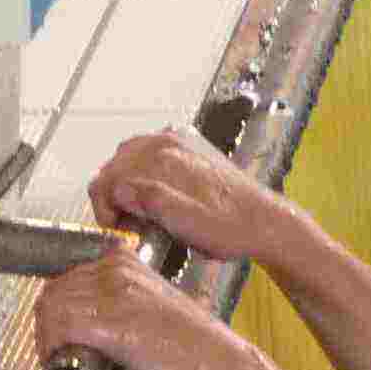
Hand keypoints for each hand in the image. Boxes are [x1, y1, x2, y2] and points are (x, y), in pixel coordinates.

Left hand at [33, 246, 265, 369]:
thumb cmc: (200, 352)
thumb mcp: (160, 311)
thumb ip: (131, 306)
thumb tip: (99, 324)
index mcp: (130, 265)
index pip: (69, 276)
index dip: (57, 308)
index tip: (60, 334)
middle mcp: (120, 273)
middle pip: (55, 290)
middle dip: (47, 325)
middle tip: (53, 354)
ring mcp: (116, 296)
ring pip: (52, 307)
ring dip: (46, 338)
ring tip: (56, 363)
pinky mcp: (114, 325)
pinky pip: (62, 327)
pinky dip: (53, 349)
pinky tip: (61, 367)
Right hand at [86, 125, 289, 267]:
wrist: (266, 222)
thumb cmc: (232, 227)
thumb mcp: (183, 223)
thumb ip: (147, 202)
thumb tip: (118, 191)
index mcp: (163, 158)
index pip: (109, 177)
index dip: (104, 208)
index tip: (114, 227)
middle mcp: (169, 142)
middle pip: (116, 164)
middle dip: (113, 195)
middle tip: (124, 222)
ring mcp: (179, 142)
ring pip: (130, 158)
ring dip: (127, 183)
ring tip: (139, 210)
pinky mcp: (189, 149)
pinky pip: (151, 154)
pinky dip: (144, 173)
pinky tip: (154, 194)